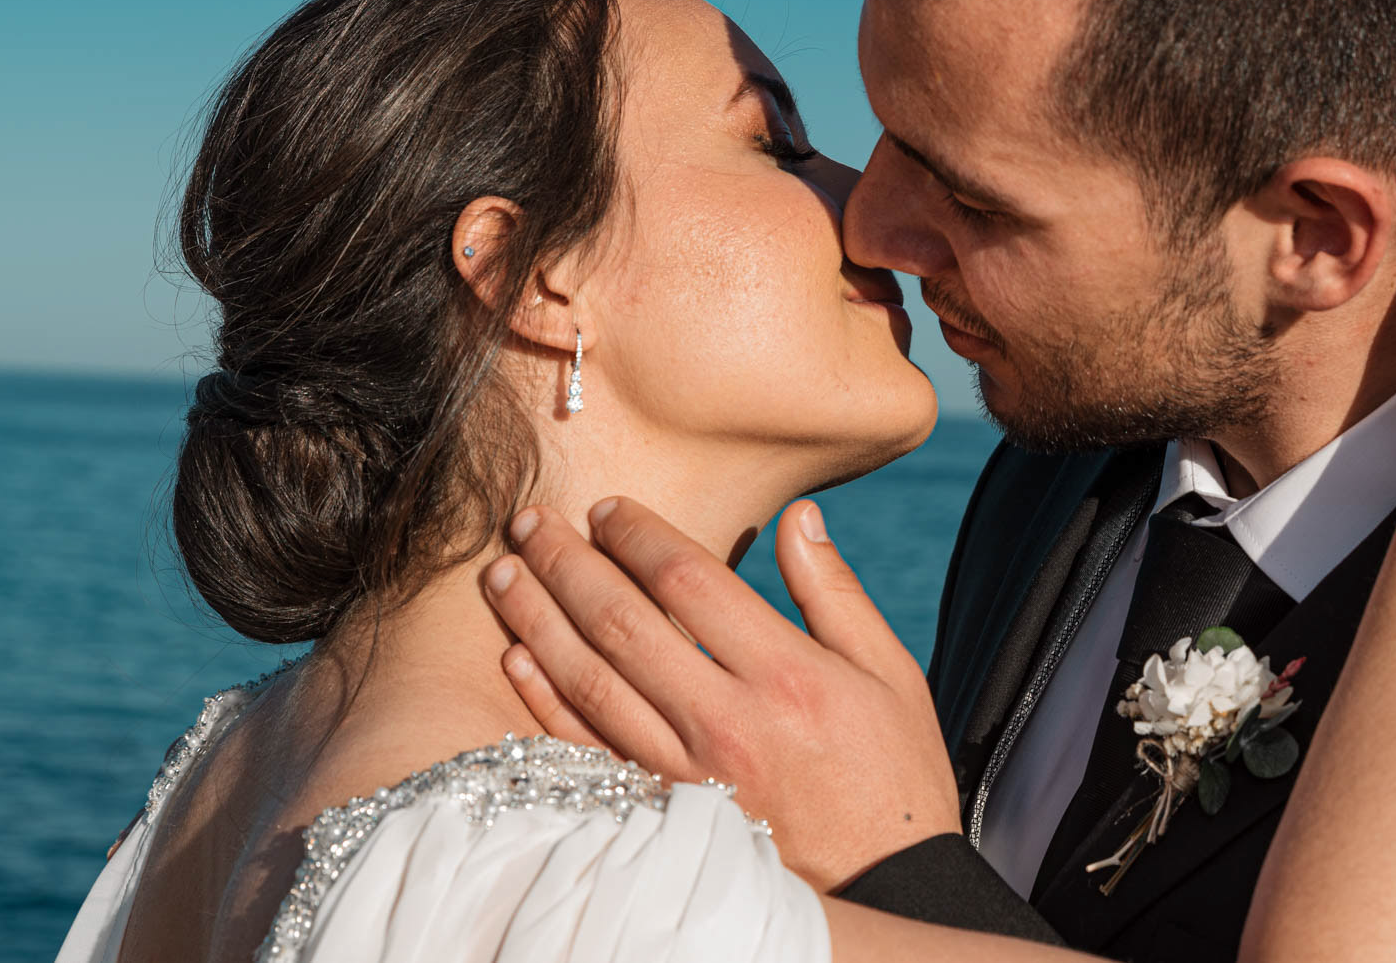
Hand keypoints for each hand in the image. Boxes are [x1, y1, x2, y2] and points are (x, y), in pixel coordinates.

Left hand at [480, 498, 962, 891]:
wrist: (887, 887)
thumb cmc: (892, 773)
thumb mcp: (889, 672)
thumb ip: (835, 592)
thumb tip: (797, 517)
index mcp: (787, 673)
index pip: (689, 579)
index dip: (638, 535)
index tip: (607, 507)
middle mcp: (730, 720)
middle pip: (623, 623)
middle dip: (568, 563)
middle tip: (531, 521)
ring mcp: (688, 772)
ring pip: (590, 681)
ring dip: (538, 620)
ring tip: (503, 574)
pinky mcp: (664, 811)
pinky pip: (587, 748)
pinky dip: (545, 700)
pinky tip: (517, 658)